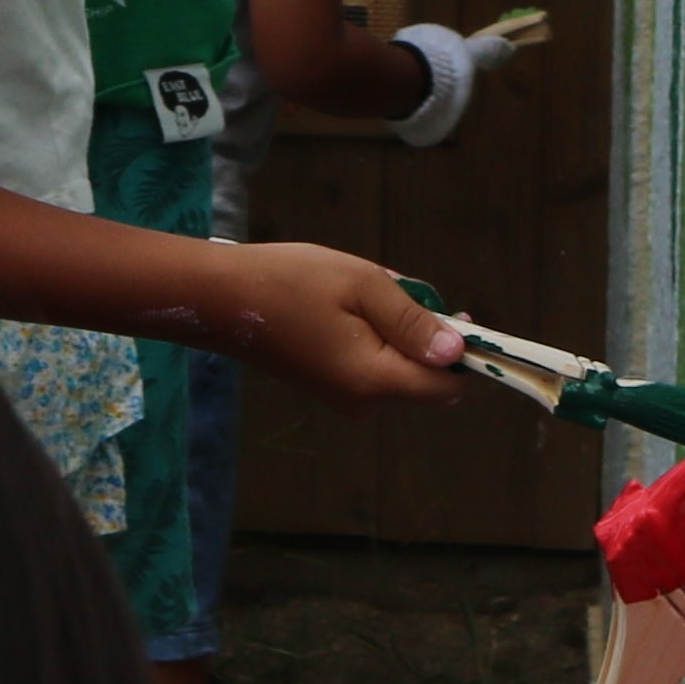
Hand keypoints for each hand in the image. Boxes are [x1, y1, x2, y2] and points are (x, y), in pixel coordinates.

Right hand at [195, 239, 460, 404]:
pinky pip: (377, 365)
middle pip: (426, 377)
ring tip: (358, 291)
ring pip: (401, 367)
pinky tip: (345, 305)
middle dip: (424, 332)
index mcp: (373, 379)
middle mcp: (364, 402)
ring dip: (398, 329)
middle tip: (393, 287)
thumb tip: (458, 351)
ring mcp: (346, 398)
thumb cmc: (289, 281)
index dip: (463, 355)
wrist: (221, 299)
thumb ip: (413, 319)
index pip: (447, 387)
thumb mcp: (361, 284)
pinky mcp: (333, 387)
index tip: (457, 313)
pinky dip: (376, 336)